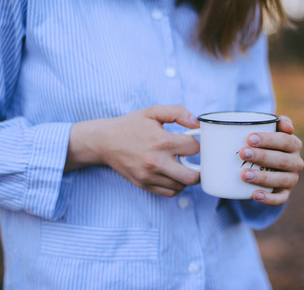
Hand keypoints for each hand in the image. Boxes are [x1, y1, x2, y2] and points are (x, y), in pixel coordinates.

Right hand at [65, 105, 200, 196]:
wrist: (105, 141)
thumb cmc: (131, 125)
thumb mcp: (153, 112)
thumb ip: (177, 112)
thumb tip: (197, 123)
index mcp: (161, 141)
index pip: (194, 148)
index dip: (197, 143)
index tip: (191, 141)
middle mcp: (156, 162)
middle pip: (193, 176)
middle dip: (199, 168)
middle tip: (195, 160)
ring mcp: (150, 176)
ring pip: (182, 186)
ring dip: (187, 176)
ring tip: (181, 165)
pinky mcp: (145, 184)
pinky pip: (170, 193)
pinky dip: (176, 186)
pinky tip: (173, 174)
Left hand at [239, 115, 303, 205]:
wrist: (261, 162)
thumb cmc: (261, 142)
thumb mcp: (265, 129)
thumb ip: (270, 121)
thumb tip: (284, 123)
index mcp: (293, 144)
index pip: (285, 140)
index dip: (269, 139)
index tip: (250, 138)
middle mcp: (296, 162)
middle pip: (282, 160)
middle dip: (262, 156)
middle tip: (243, 153)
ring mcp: (291, 179)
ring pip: (281, 180)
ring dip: (263, 177)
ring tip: (244, 174)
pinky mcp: (284, 193)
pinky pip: (280, 199)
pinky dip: (268, 198)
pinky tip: (254, 195)